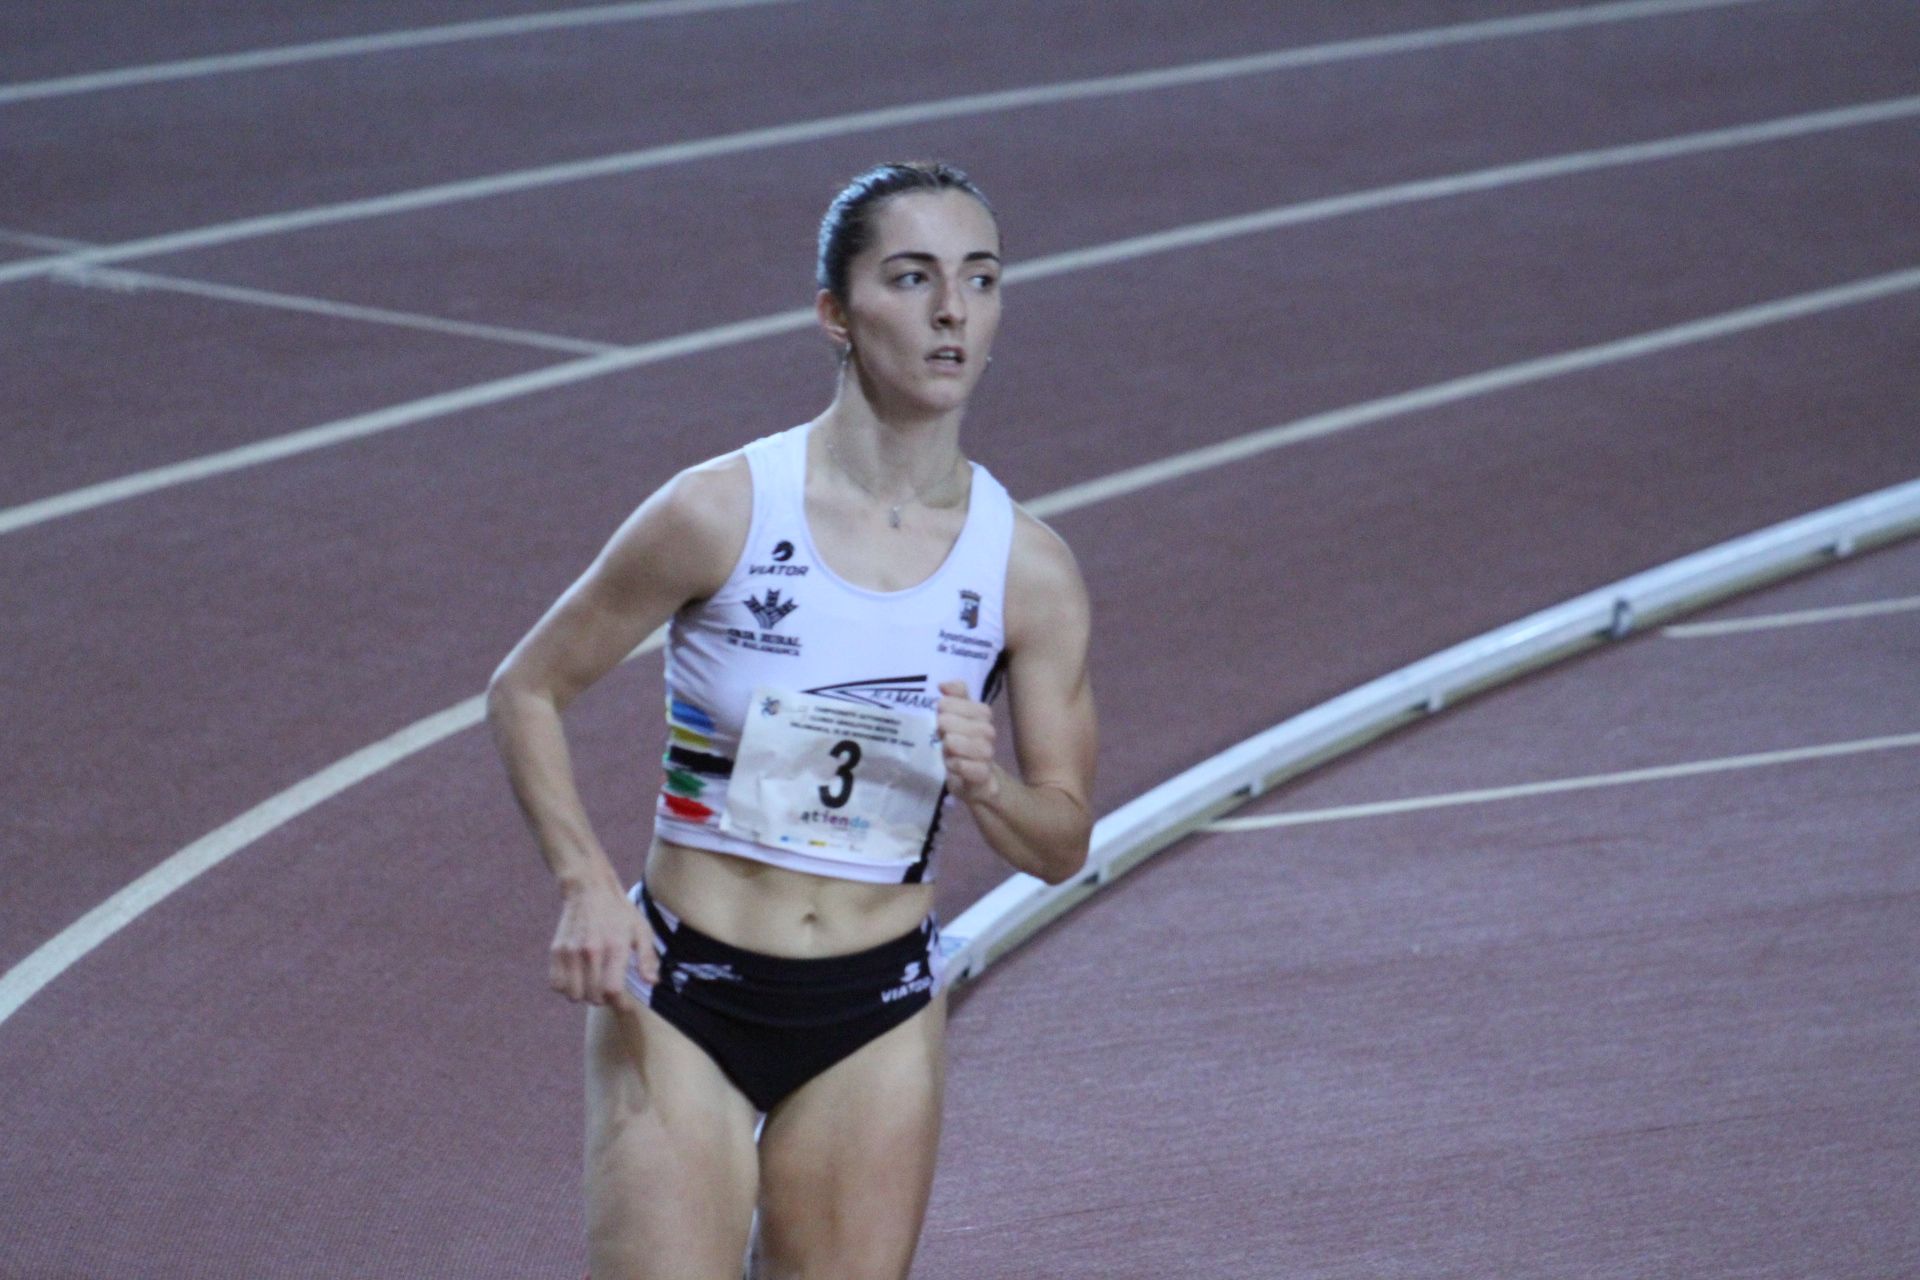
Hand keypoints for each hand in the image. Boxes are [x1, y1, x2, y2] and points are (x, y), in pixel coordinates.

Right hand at [549, 879, 655, 1004]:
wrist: (589, 889)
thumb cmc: (619, 912)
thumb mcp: (641, 930)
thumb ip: (647, 958)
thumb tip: (652, 983)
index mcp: (615, 947)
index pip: (612, 991)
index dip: (620, 1005)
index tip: (625, 1006)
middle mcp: (591, 951)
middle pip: (593, 997)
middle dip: (604, 1000)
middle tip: (610, 990)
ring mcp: (570, 951)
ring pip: (573, 995)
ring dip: (584, 995)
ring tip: (594, 983)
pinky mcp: (556, 950)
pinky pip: (557, 985)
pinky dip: (567, 988)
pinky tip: (578, 978)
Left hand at [937, 680, 1000, 803]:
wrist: (972, 783)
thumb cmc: (959, 746)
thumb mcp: (953, 720)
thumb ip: (954, 698)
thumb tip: (943, 684)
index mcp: (983, 720)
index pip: (980, 709)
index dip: (956, 705)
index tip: (940, 709)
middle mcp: (989, 738)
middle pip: (981, 728)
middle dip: (954, 725)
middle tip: (940, 730)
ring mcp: (988, 760)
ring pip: (981, 748)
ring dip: (958, 745)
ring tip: (945, 747)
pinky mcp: (984, 781)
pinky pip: (979, 771)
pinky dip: (963, 766)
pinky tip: (951, 764)